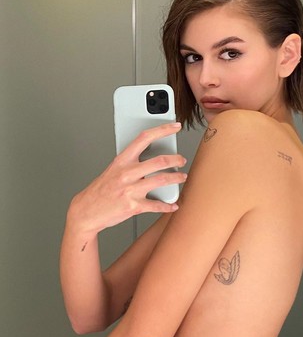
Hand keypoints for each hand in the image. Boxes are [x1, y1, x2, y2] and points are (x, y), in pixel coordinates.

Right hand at [68, 122, 186, 234]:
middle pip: (159, 161)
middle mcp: (127, 173)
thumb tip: (151, 160)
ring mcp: (131, 190)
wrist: (87, 211)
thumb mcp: (113, 170)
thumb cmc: (101, 190)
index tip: (175, 126)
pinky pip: (157, 205)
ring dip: (176, 178)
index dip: (162, 130)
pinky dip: (168, 205)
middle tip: (181, 160)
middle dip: (176, 159)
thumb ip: (130, 163)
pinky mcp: (134, 206)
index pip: (144, 138)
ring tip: (181, 178)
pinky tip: (173, 205)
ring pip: (162, 180)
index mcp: (122, 160)